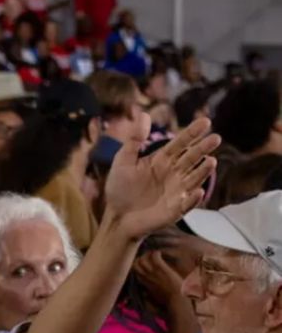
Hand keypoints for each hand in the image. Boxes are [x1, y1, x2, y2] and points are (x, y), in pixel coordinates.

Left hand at [105, 114, 218, 240]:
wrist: (117, 217)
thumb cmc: (120, 189)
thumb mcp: (123, 162)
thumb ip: (134, 140)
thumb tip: (143, 114)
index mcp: (162, 160)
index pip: (180, 143)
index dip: (192, 133)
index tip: (205, 121)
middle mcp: (174, 173)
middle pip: (191, 158)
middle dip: (203, 148)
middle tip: (215, 138)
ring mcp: (177, 191)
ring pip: (194, 179)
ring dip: (203, 171)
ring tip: (211, 161)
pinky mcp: (175, 209)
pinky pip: (186, 204)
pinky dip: (192, 199)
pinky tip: (198, 192)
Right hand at [134, 249, 191, 312]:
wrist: (177, 301)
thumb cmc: (168, 300)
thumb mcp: (154, 298)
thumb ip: (147, 294)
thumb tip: (144, 294)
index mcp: (144, 283)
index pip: (134, 271)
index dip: (138, 265)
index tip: (145, 262)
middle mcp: (146, 277)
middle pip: (136, 264)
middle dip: (141, 258)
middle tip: (150, 256)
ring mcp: (153, 272)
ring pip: (142, 259)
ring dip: (148, 254)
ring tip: (155, 254)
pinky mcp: (161, 269)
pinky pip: (154, 256)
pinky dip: (156, 253)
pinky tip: (160, 253)